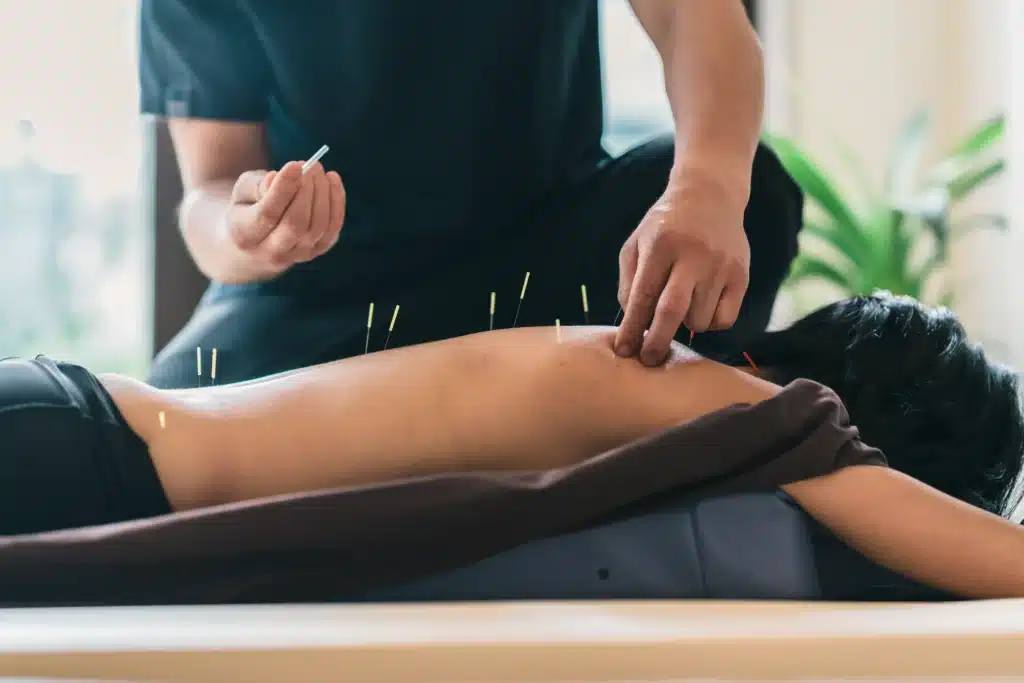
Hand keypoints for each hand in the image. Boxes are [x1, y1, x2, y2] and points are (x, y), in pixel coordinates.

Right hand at [224, 161, 345, 275]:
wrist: (258, 241)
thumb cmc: (248, 207)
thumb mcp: (243, 192)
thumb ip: (257, 186)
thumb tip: (276, 178)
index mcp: (245, 236)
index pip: (267, 214)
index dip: (283, 188)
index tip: (295, 165)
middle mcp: (271, 253)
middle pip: (295, 224)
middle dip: (306, 190)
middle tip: (310, 165)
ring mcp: (297, 256)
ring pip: (317, 226)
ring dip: (323, 193)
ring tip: (318, 169)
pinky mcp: (317, 251)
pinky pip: (332, 228)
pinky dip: (336, 201)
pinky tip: (332, 179)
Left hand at [615, 172, 750, 365]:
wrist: (710, 195)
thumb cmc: (664, 228)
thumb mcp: (637, 244)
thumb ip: (630, 283)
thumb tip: (633, 324)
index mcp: (660, 245)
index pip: (643, 296)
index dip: (632, 328)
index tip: (624, 350)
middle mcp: (692, 255)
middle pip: (672, 311)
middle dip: (657, 341)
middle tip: (648, 361)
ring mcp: (721, 265)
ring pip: (699, 319)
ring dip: (685, 325)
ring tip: (681, 305)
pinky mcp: (742, 274)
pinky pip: (724, 319)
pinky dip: (710, 322)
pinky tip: (702, 304)